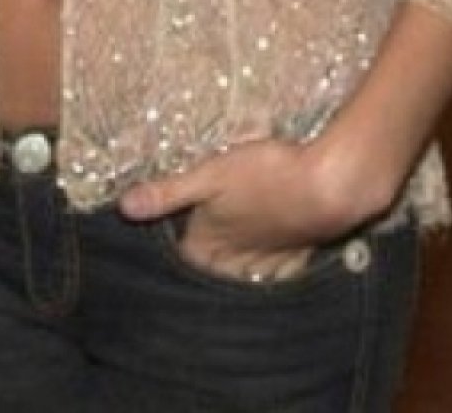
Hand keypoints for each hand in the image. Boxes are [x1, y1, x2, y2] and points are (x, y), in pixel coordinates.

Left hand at [118, 135, 364, 283]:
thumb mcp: (209, 174)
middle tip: (191, 262)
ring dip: (232, 275)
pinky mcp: (299, 252)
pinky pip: (278, 276)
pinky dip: (268, 276)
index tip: (160, 252)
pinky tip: (267, 271)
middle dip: (201, 270)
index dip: (172, 257)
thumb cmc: (265, 174)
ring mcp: (272, 256)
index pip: (186, 260)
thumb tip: (124, 208)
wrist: (327, 187)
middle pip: (214, 274)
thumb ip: (168, 192)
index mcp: (214, 239)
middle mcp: (240, 256)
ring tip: (222, 271)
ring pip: (245, 277)